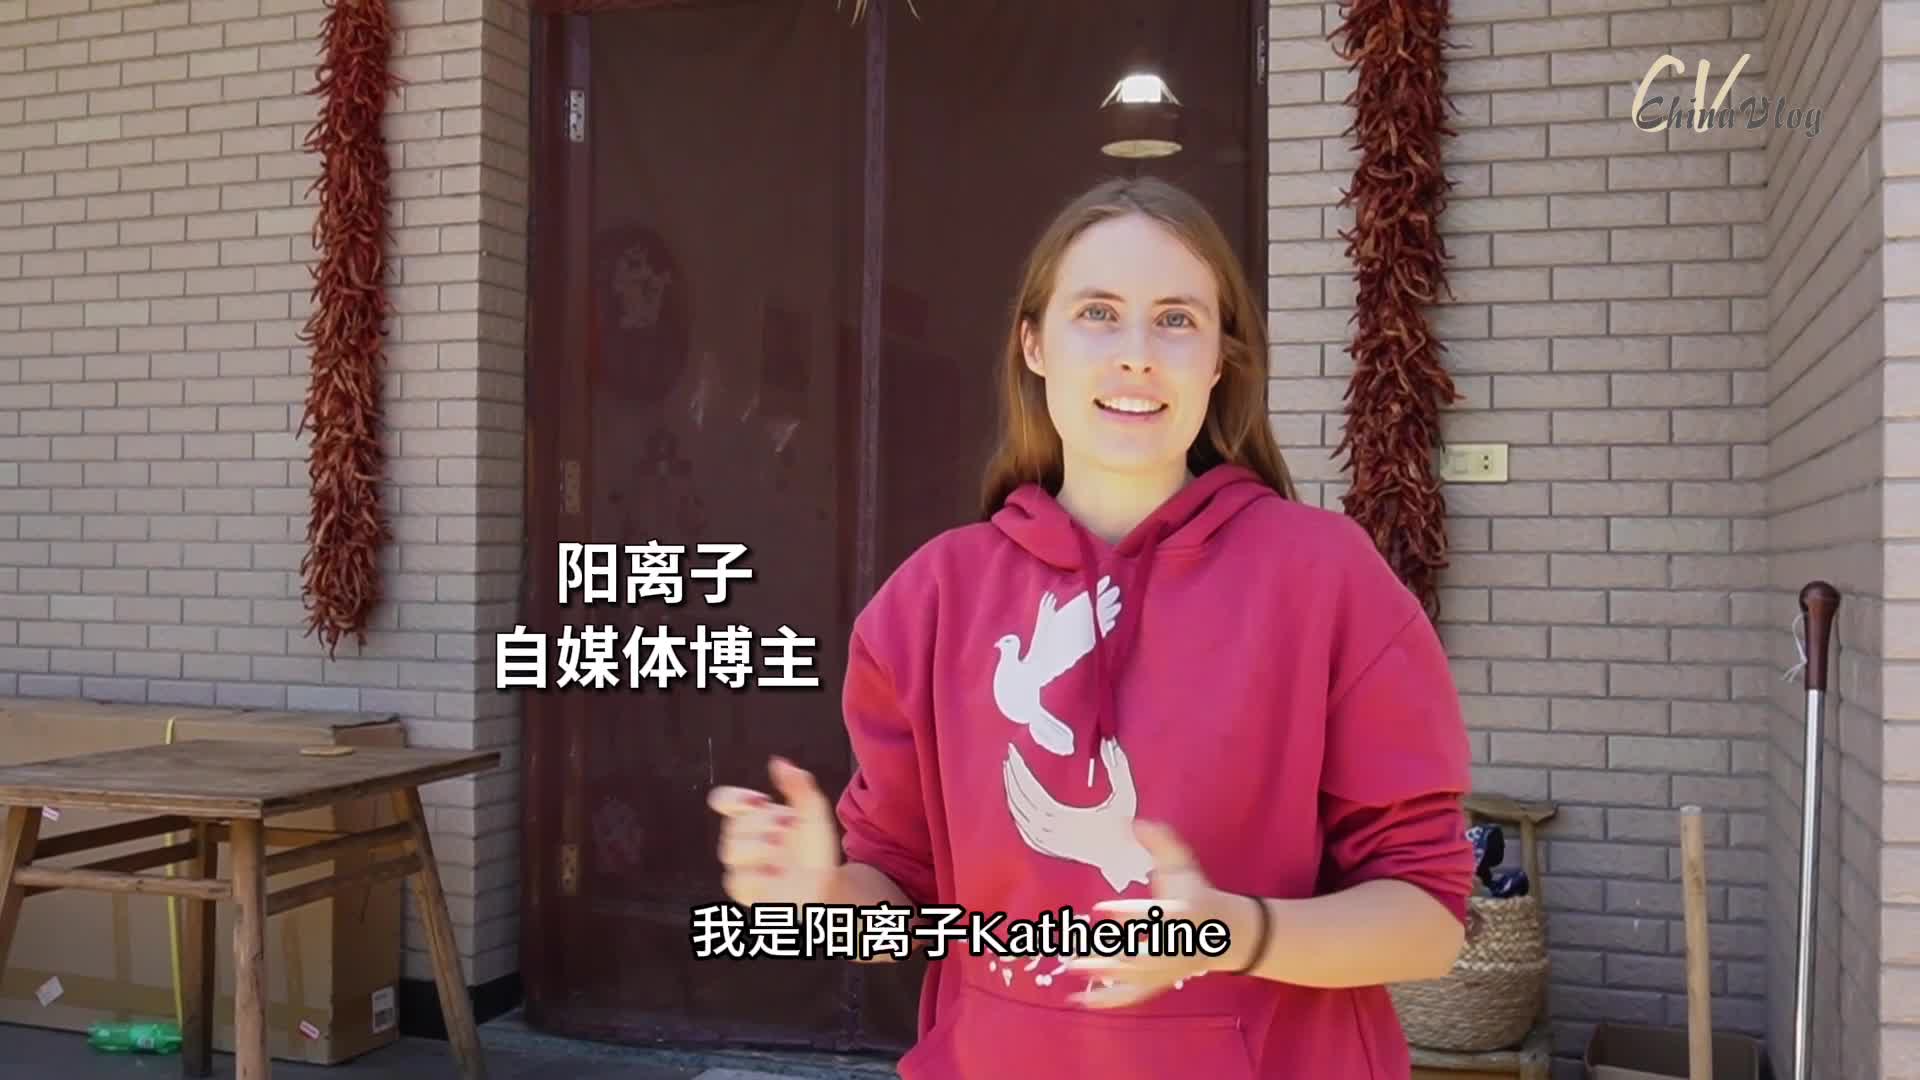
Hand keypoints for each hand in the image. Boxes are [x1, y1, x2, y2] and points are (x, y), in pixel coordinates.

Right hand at [707, 756, 841, 908]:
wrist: (827, 883)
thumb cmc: (815, 849)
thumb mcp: (813, 813)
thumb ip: (798, 785)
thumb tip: (778, 762)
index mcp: (754, 816)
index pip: (724, 799)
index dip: (733, 797)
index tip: (760, 801)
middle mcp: (743, 839)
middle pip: (733, 824)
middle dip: (764, 824)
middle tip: (789, 829)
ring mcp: (740, 864)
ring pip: (731, 851)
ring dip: (762, 848)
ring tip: (783, 853)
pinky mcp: (742, 889)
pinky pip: (738, 878)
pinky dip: (762, 875)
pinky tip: (777, 875)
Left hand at [1063, 820, 1252, 1008]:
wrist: (1222, 933)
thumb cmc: (1196, 893)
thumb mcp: (1183, 864)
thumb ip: (1161, 841)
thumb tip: (1134, 820)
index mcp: (1175, 915)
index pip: (1149, 917)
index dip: (1125, 914)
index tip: (1099, 909)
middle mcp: (1169, 947)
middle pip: (1136, 955)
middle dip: (1106, 956)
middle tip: (1074, 954)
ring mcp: (1163, 970)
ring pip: (1130, 978)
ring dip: (1101, 977)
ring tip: (1071, 969)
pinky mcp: (1156, 984)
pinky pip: (1130, 997)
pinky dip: (1106, 1002)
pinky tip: (1078, 1001)